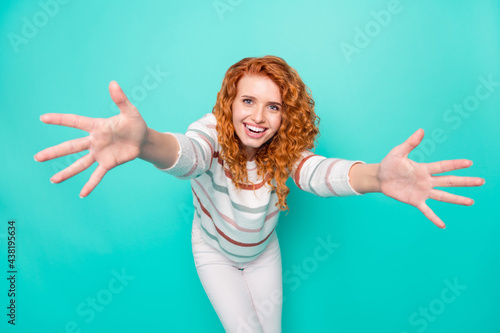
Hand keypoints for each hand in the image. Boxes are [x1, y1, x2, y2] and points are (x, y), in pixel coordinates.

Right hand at [34, 81, 147, 197]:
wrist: (143, 139)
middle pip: (71, 147)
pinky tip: (82, 194)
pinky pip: (97, 175)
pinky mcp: (108, 163)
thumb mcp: (130, 111)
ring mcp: (100, 154)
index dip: (60, 120)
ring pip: (80, 163)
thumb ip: (120, 99)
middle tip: (37, 157)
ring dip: (67, 172)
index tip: (43, 118)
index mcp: (97, 126)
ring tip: (53, 180)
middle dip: (54, 152)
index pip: (75, 121)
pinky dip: (90, 184)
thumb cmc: (135, 123)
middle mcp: (94, 141)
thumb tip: (113, 83)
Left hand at [378, 129, 484, 228]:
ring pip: (443, 196)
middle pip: (449, 181)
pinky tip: (443, 225)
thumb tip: (421, 130)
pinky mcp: (415, 201)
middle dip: (465, 182)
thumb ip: (410, 143)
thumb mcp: (398, 152)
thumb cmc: (390, 163)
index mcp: (424, 169)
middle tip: (481, 181)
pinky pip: (427, 211)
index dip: (455, 164)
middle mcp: (427, 181)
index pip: (443, 166)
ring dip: (457, 199)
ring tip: (471, 202)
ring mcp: (422, 192)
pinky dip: (434, 218)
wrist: (380, 177)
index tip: (469, 163)